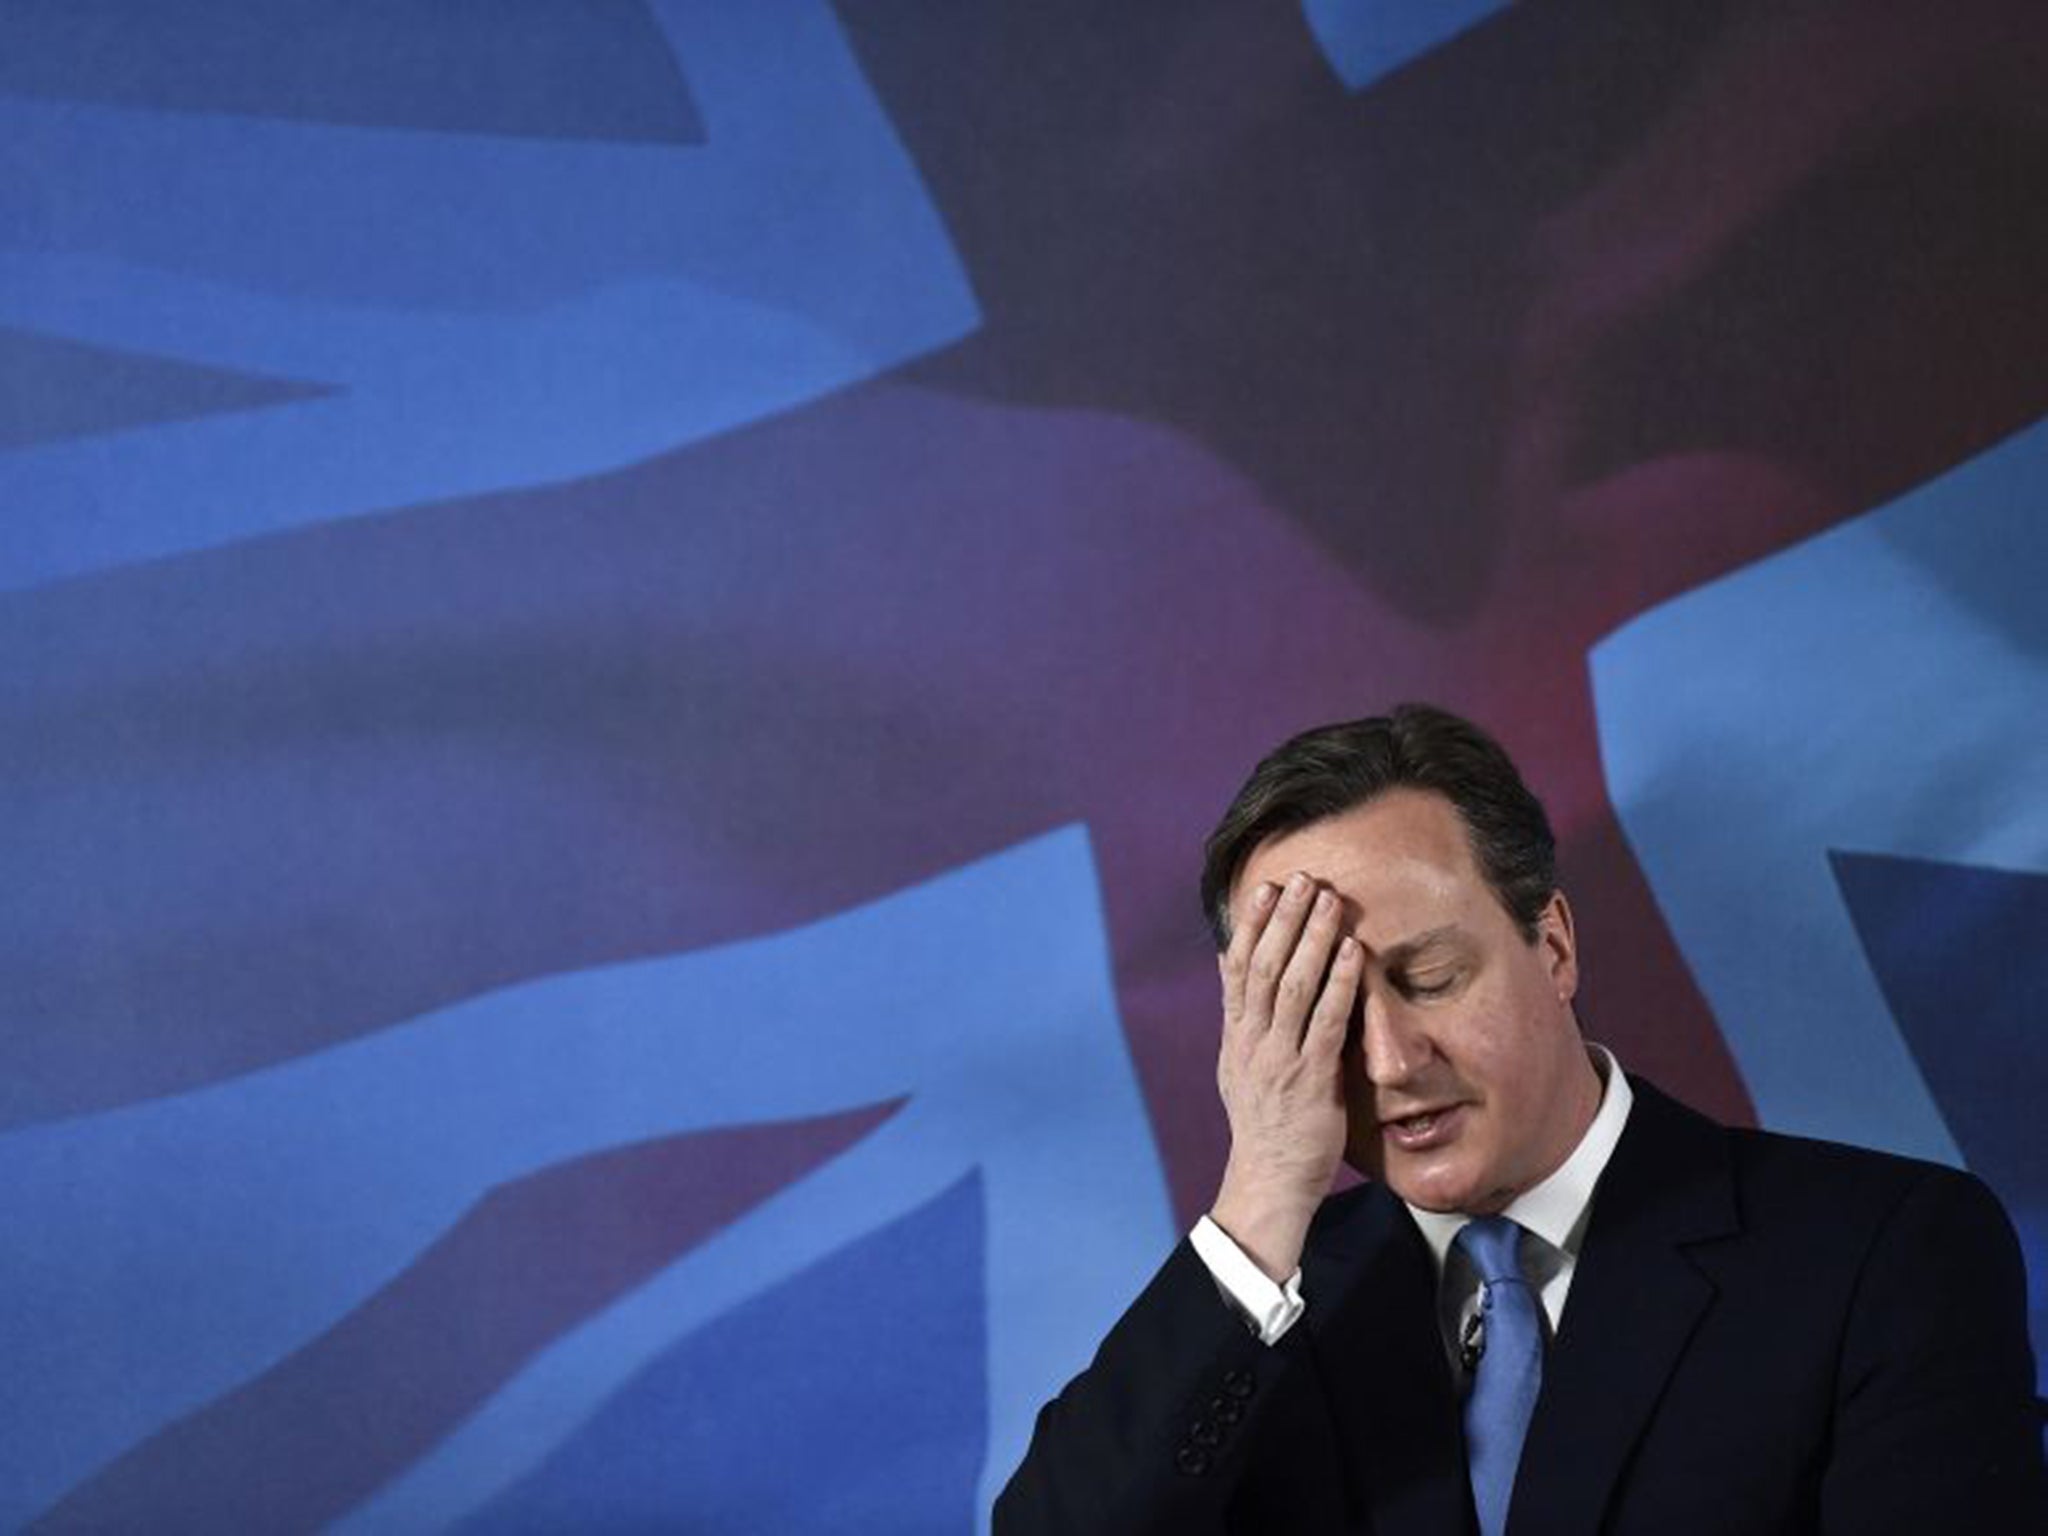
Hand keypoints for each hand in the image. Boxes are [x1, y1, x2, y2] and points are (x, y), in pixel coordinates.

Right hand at [1209, 872, 1361, 1280]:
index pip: (1238, 968)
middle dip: (1284, 920)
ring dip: (1312, 939)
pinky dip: (1339, 983)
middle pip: (1265, 967)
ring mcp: (1279, 1058)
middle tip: (1302, 879)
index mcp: (1236, 1036)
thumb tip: (1230, 961)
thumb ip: (1239, 1013)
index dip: (1252, 925)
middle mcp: (1252, 1041)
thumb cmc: (1264, 1121)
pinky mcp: (1310, 1078)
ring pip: (1293, 986)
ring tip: (1330, 901)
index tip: (1264, 887)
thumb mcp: (1239, 1062)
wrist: (1268, 1179)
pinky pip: (1326, 1021)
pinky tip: (1353, 952)